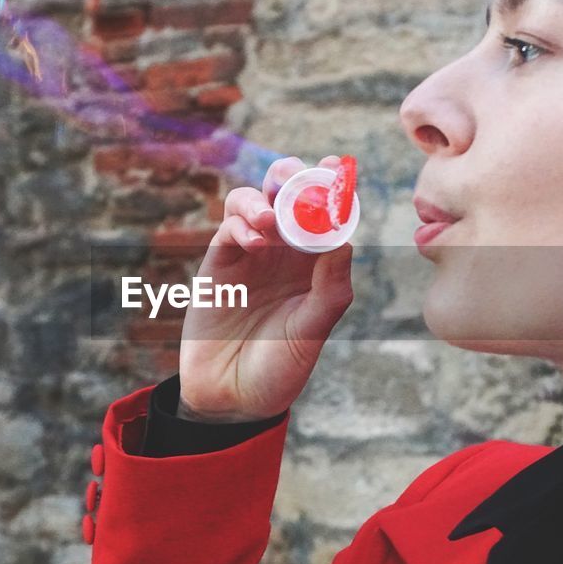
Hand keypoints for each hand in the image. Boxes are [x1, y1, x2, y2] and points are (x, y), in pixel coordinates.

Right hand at [176, 156, 354, 422]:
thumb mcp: (313, 330)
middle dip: (294, 177)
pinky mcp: (219, 265)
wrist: (232, 398)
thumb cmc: (280, 368)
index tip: (338, 166)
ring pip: (253, 202)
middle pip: (286, 196)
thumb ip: (329, 288)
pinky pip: (229, 229)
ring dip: (264, 198)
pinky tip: (255, 239)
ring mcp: (250, 256)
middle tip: (300, 177)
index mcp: (314, 264)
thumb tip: (343, 240)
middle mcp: (284, 253)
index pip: (326, 214)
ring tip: (272, 218)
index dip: (332, 186)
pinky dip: (242, 224)